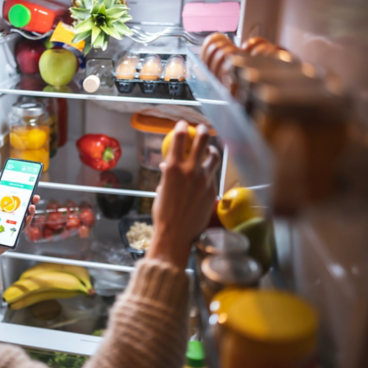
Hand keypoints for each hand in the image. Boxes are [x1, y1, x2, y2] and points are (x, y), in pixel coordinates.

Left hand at [0, 186, 39, 274]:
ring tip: (31, 206)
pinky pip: (23, 227)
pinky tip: (27, 217)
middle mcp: (10, 216)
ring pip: (25, 216)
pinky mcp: (15, 233)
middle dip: (30, 201)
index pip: (14, 200)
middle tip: (34, 196)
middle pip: (23, 207)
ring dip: (31, 210)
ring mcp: (13, 224)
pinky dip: (26, 222)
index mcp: (3, 210)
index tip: (26, 188)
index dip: (21, 193)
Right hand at [147, 121, 219, 268]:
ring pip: (214, 156)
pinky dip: (209, 172)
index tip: (182, 125)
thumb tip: (167, 167)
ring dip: (211, 150)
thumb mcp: (161, 190)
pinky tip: (206, 176)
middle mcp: (191, 170)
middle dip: (202, 131)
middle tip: (202, 129)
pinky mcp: (213, 190)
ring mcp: (205, 179)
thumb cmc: (163, 213)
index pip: (179, 138)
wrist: (176, 233)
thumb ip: (166, 176)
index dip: (181, 127)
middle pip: (202, 140)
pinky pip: (213, 175)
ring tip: (209, 150)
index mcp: (173, 168)